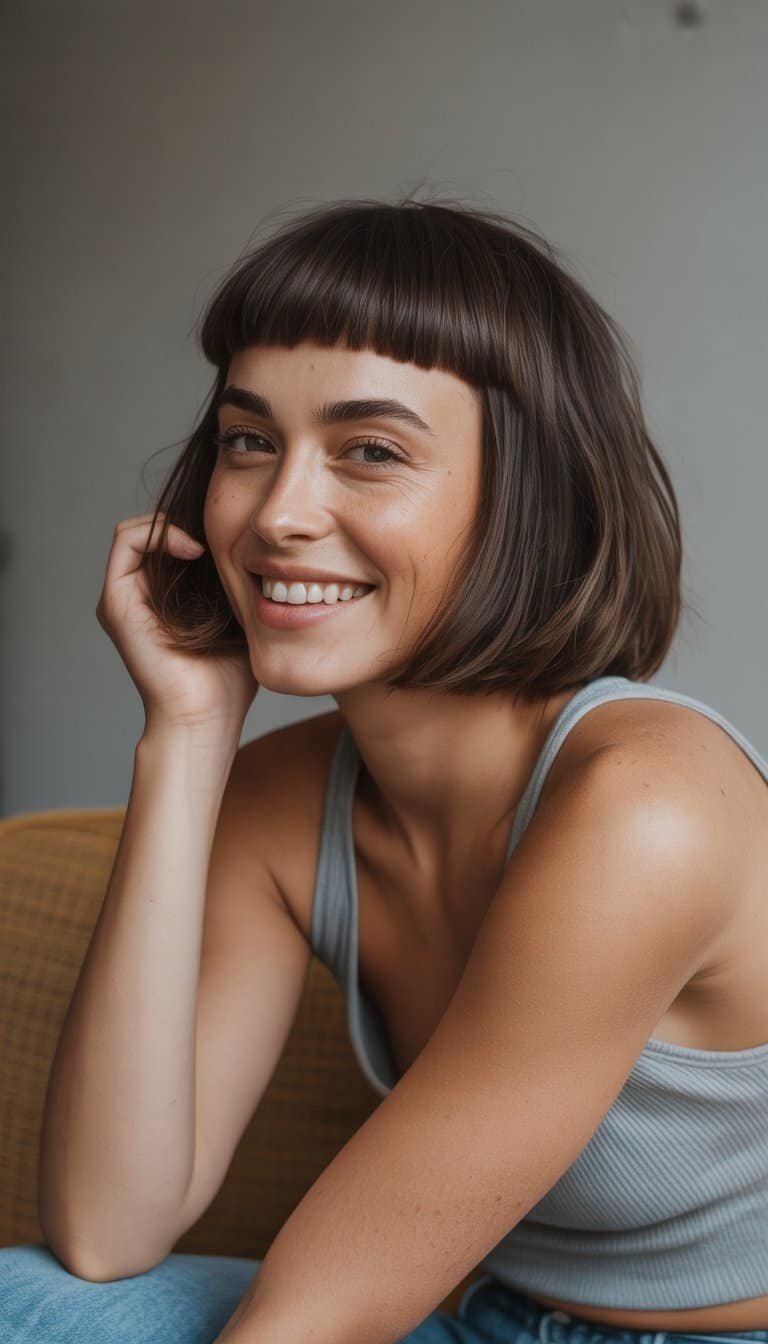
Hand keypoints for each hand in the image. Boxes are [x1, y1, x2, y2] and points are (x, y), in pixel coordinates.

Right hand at [95, 511, 258, 737]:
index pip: (168, 539)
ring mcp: (122, 597)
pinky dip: (159, 532)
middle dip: (186, 521)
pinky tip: (194, 548)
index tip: (231, 536)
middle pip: (152, 531)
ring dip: (172, 523)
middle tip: (221, 530)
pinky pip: (126, 541)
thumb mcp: (238, 619)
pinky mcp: (116, 601)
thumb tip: (260, 551)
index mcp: (159, 600)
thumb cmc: (228, 679)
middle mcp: (136, 596)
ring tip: (207, 542)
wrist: (206, 716)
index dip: (195, 526)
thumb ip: (237, 587)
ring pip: (136, 530)